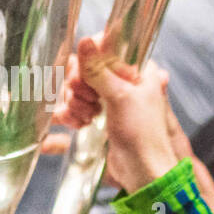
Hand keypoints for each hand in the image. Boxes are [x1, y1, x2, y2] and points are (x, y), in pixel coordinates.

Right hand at [47, 36, 178, 192]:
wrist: (142, 172)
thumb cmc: (143, 135)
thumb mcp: (120, 97)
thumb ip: (98, 69)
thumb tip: (84, 41)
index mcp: (136, 69)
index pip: (103, 49)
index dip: (89, 61)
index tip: (85, 76)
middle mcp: (122, 81)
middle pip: (84, 70)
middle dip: (78, 87)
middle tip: (89, 101)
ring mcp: (109, 99)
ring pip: (76, 89)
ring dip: (73, 103)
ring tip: (85, 118)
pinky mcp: (98, 117)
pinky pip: (74, 107)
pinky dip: (70, 115)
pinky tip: (76, 124)